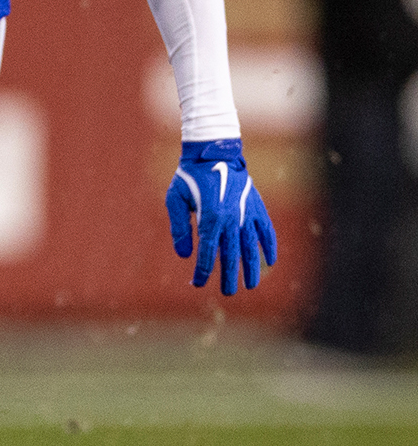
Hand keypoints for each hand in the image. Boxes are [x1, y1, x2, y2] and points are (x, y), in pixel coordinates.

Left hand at [165, 138, 278, 294]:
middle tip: (227, 293)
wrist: (214, 152)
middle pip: (231, 256)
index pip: (206, 253)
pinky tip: (269, 262)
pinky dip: (269, 248)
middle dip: (229, 277)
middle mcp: (231, 220)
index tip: (197, 283)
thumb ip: (179, 228)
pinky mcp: (258, 209)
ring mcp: (247, 215)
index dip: (202, 270)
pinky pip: (267, 233)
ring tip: (249, 286)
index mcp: (209, 218)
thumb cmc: (189, 177)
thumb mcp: (175, 200)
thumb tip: (185, 255)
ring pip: (251, 248)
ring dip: (251, 269)